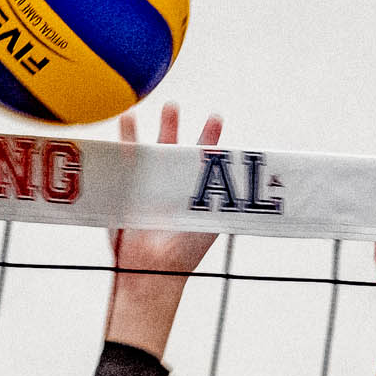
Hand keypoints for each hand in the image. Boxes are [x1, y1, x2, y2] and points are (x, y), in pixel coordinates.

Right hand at [106, 103, 223, 353]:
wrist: (154, 269)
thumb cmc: (185, 251)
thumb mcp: (212, 219)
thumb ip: (226, 198)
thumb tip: (250, 179)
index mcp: (192, 194)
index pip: (202, 161)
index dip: (209, 139)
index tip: (215, 117)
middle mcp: (170, 188)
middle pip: (172, 151)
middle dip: (174, 128)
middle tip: (173, 106)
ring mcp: (146, 189)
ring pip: (149, 152)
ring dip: (150, 132)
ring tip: (149, 111)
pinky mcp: (127, 191)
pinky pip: (125, 163)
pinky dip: (125, 142)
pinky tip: (126, 121)